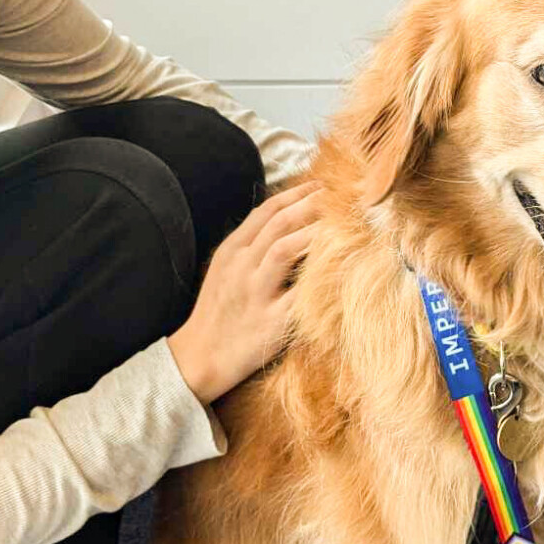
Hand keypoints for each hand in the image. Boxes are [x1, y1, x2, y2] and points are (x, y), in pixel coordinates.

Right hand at [168, 181, 320, 404]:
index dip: (297, 195)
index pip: (266, 211)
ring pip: (285, 249)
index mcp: (232, 251)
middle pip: (279, 223)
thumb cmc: (218, 312)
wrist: (200, 357)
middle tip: (341, 196)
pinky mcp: (271, 322)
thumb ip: (251, 245)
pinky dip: (320, 278)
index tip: (321, 186)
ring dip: (316, 232)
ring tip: (343, 224)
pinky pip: (299, 294)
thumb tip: (288, 221)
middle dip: (312, 204)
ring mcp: (255, 293)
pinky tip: (341, 268)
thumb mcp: (225, 270)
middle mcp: (242, 266)